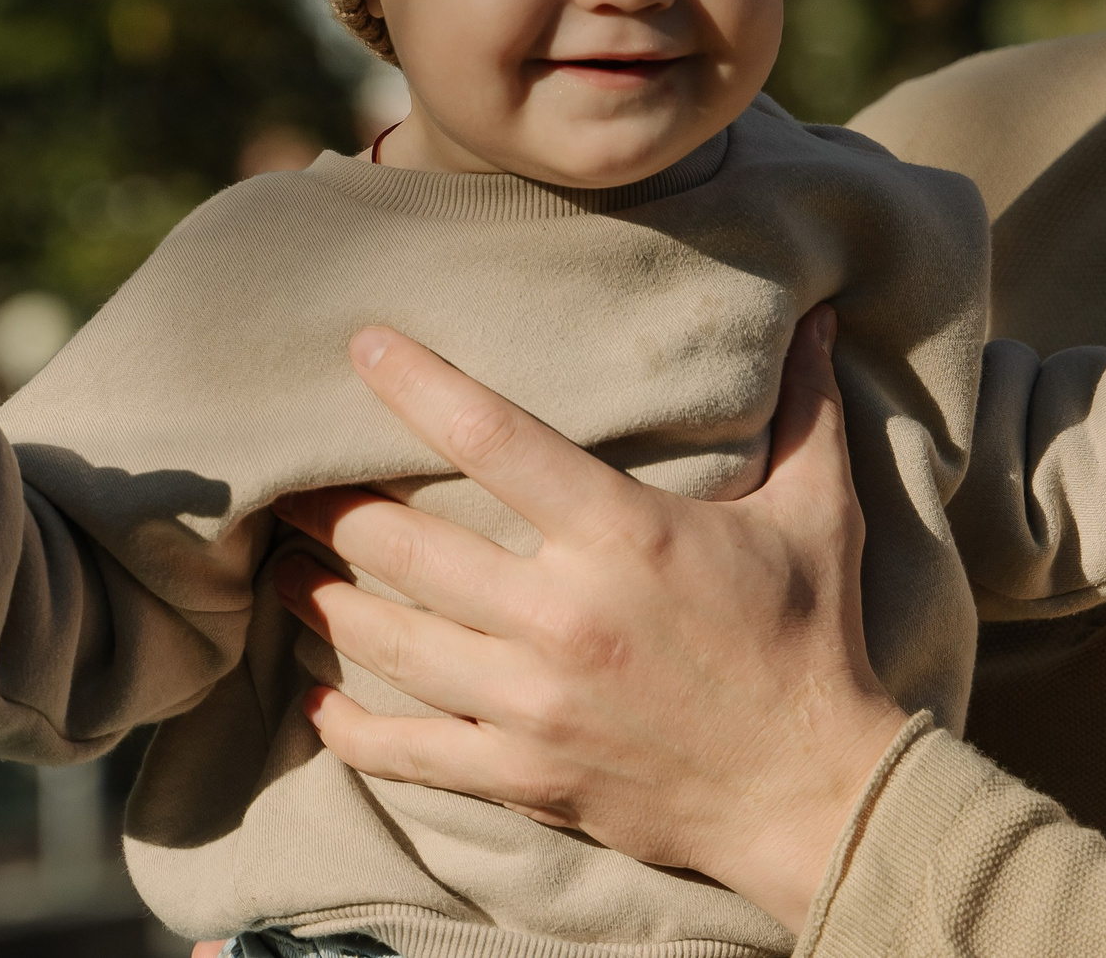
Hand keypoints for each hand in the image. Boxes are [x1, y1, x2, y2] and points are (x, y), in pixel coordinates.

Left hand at [268, 307, 907, 932]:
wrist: (811, 790)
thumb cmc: (812, 637)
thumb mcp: (821, 511)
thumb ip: (810, 408)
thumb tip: (822, 314)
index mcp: (625, 535)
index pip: (494, 438)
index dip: (417, 384)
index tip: (363, 344)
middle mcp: (563, 616)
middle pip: (404, 544)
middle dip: (331, 504)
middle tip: (292, 475)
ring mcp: (532, 703)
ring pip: (385, 639)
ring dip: (318, 596)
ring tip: (284, 564)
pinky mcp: (520, 773)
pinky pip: (402, 751)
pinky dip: (346, 724)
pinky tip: (315, 694)